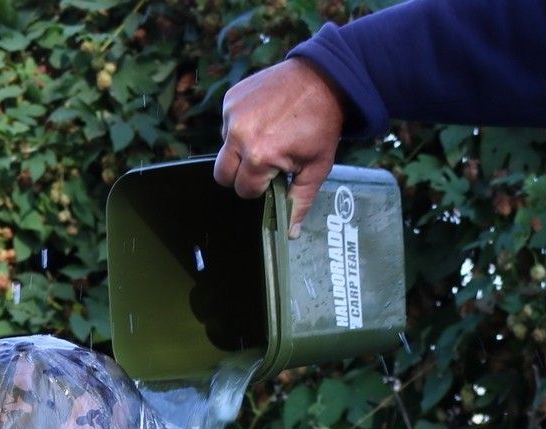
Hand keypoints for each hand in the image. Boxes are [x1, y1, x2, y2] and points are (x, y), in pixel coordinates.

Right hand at [213, 57, 345, 234]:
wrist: (323, 77)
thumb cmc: (322, 125)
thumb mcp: (316, 168)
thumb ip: (299, 202)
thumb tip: (289, 233)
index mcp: (259, 156)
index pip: (243, 190)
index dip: (259, 187)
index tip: (274, 175)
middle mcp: (239, 135)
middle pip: (222, 175)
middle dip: (241, 175)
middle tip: (264, 163)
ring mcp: (232, 114)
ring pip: (224, 148)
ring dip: (240, 148)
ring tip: (268, 134)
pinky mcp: (231, 98)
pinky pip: (227, 123)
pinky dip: (241, 125)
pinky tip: (264, 118)